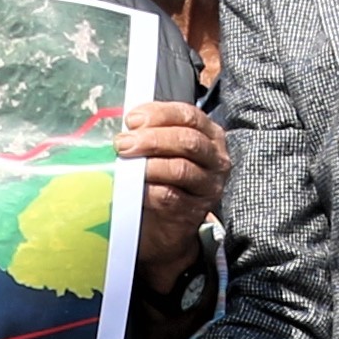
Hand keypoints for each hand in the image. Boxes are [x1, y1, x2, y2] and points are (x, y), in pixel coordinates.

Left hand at [115, 96, 224, 287]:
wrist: (165, 224)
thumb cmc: (163, 178)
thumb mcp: (163, 150)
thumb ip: (151, 132)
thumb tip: (125, 124)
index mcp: (210, 135)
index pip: (189, 115)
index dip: (159, 114)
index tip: (132, 119)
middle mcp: (215, 159)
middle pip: (187, 141)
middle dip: (151, 139)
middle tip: (122, 143)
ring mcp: (208, 186)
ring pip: (180, 168)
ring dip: (148, 165)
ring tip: (124, 164)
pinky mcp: (194, 210)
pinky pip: (169, 196)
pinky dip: (147, 189)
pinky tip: (132, 187)